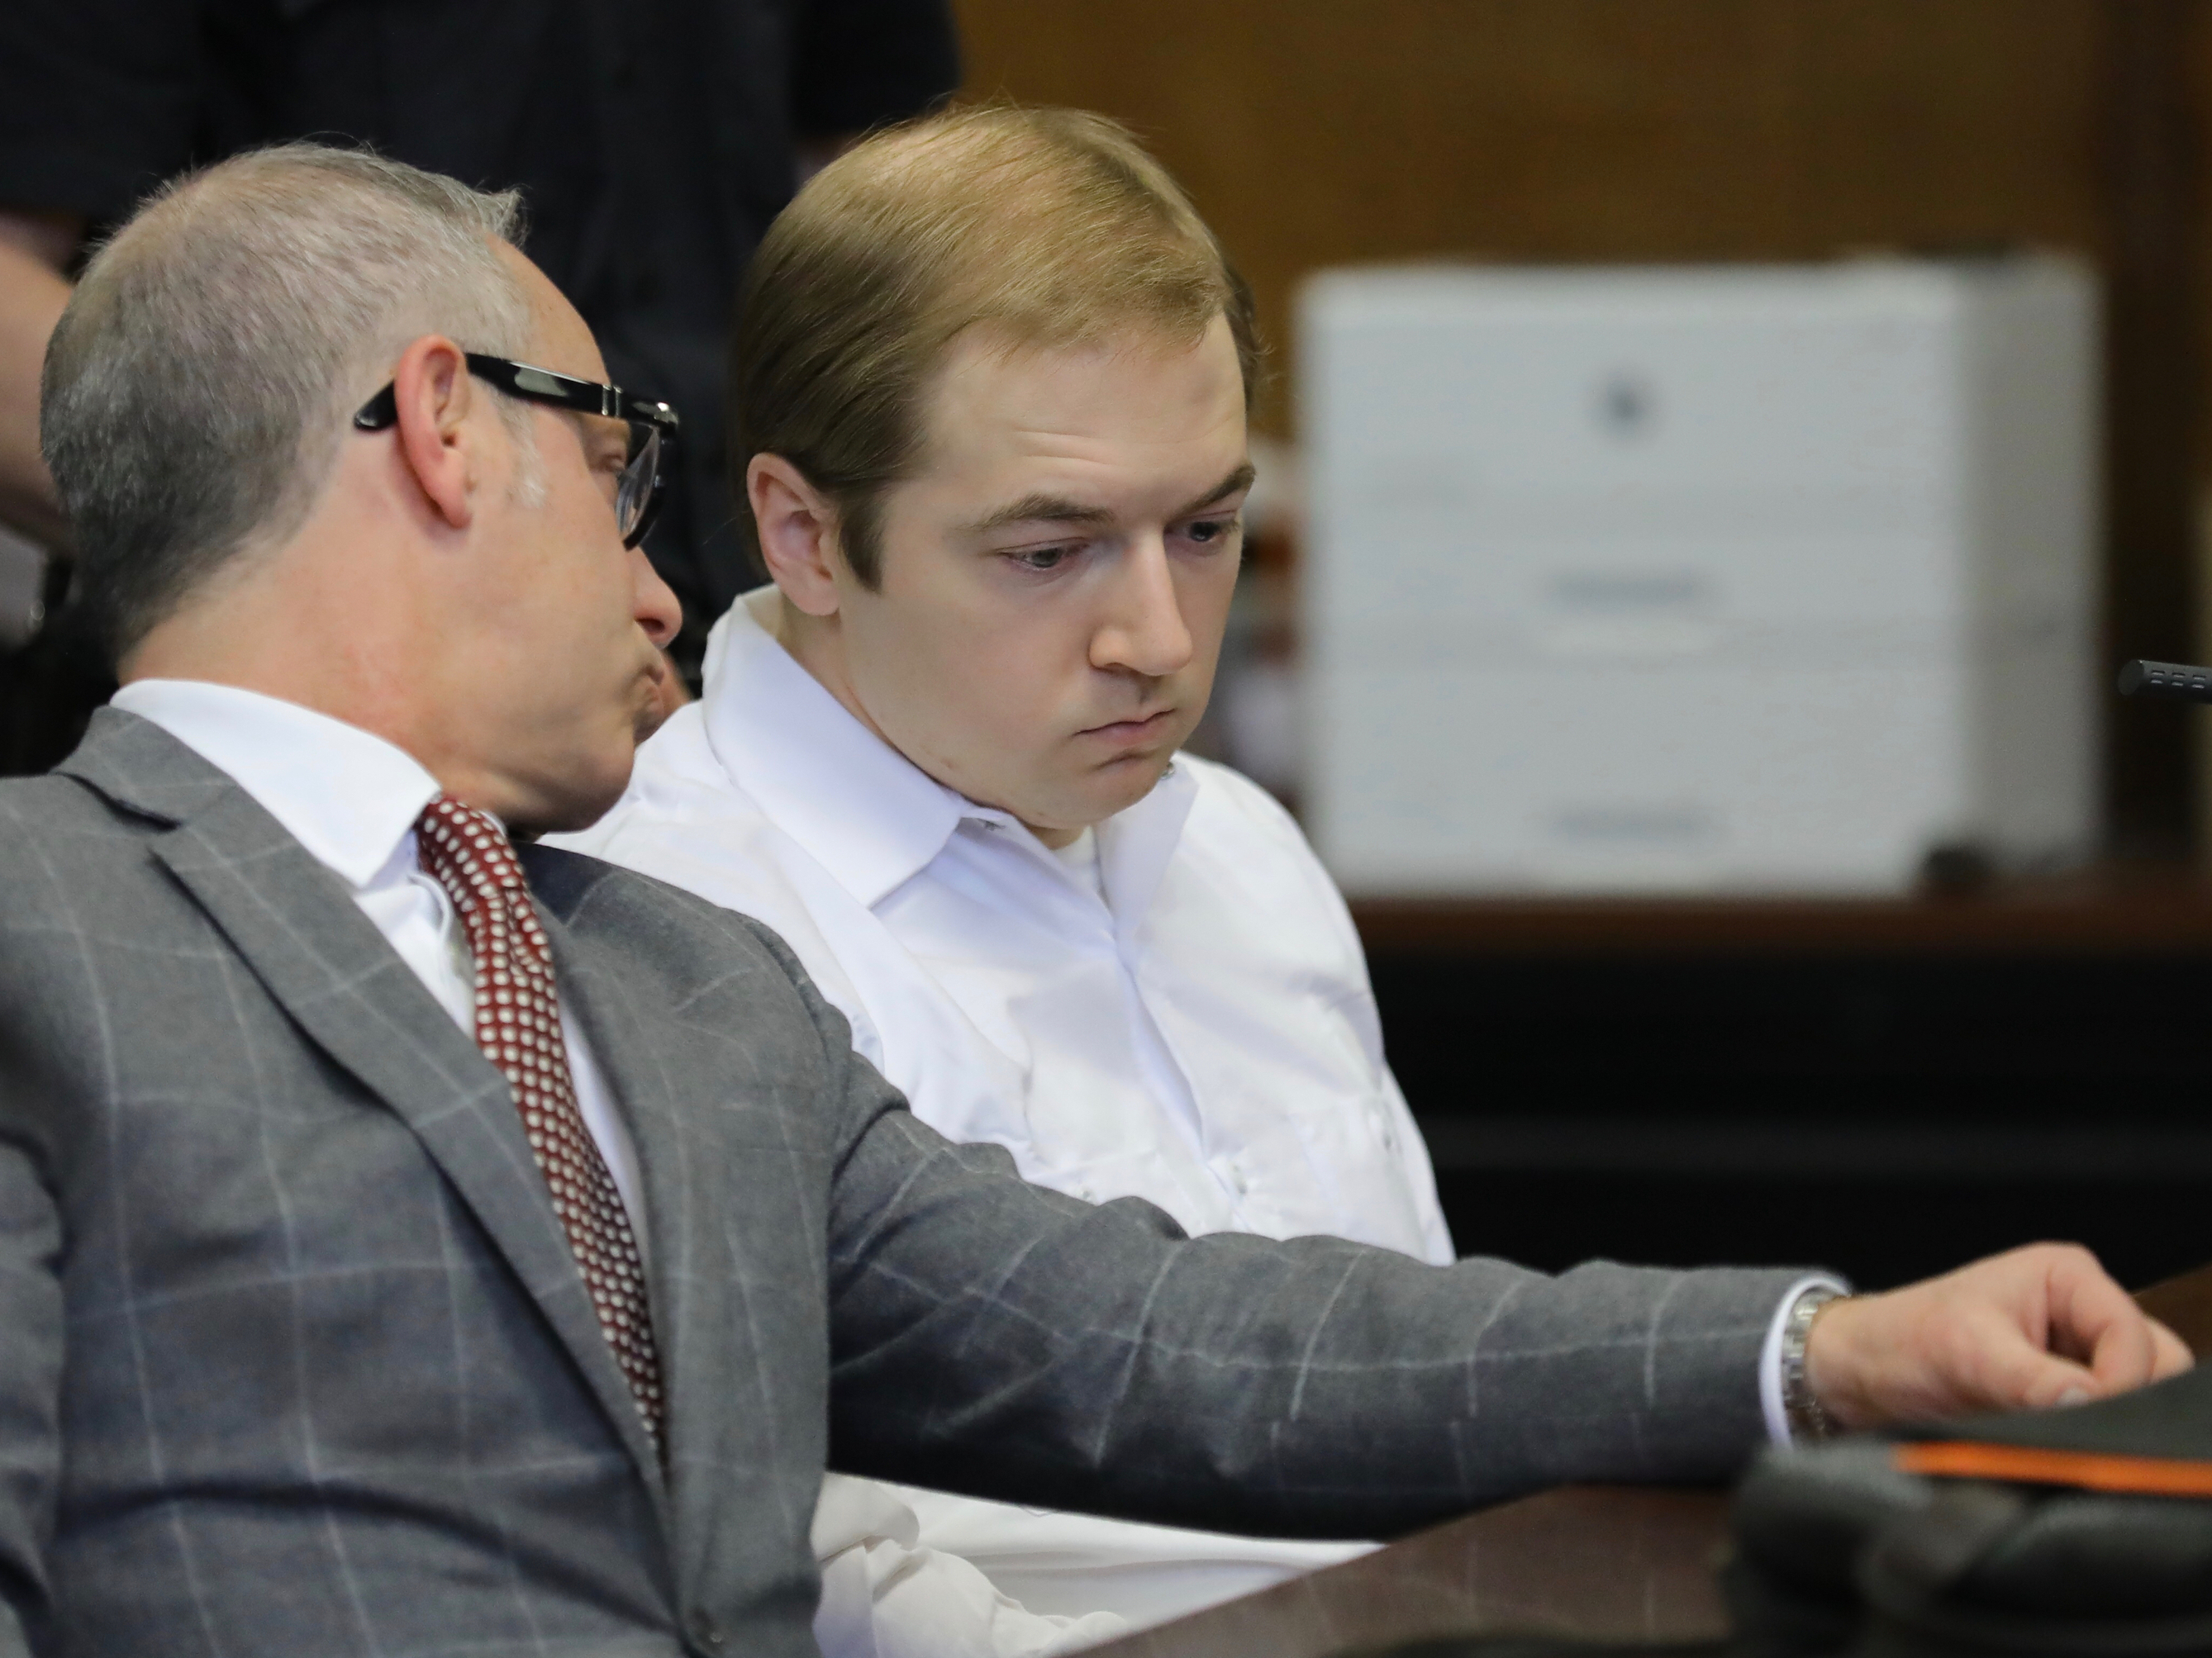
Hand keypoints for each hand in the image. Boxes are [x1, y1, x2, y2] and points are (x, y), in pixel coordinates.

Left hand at [1804, 1242, 2192, 1431]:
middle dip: (2121, 1402)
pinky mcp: (2068, 1389)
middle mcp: (2083, 1309)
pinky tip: (2046, 1437)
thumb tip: (2092, 1402)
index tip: (2084, 1415)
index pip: (2136, 1338)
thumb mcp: (1968, 1356)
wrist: (1863, 1371)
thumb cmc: (1904, 1342)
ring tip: (2044, 1427)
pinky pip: (2108, 1418)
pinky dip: (2088, 1434)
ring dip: (2103, 1420)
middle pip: (2154, 1365)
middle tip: (2068, 1427)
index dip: (2121, 1383)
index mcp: (2068, 1277)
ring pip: (2139, 1396)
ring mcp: (2080, 1352)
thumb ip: (2035, 1382)